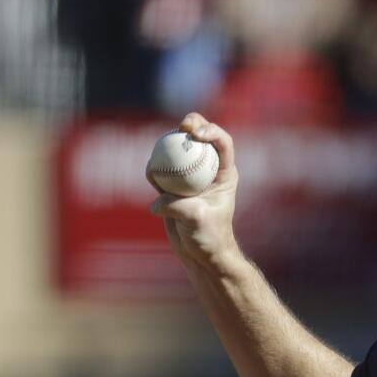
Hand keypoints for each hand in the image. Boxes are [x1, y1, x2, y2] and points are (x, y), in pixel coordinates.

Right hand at [147, 112, 239, 267]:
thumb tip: (158, 202)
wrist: (200, 253)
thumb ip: (177, 206)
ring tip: (160, 158)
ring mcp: (190, 176)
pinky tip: (152, 176)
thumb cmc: (208, 237)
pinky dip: (154, 170)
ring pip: (178, 150)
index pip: (223, 143)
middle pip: (201, 137)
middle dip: (192, 123)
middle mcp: (208, 170)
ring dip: (167, 147)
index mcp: (224, 174)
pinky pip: (161, 170)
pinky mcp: (173, 185)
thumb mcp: (196, 220)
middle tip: (182, 126)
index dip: (211, 131)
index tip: (195, 134)